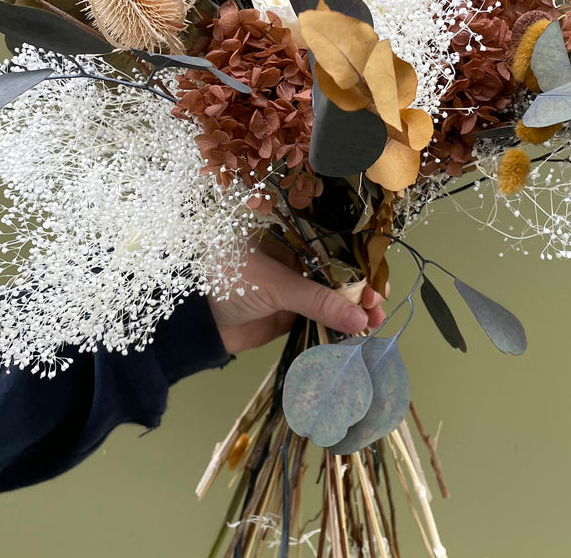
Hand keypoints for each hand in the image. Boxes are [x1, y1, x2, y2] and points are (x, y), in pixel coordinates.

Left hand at [208, 245, 386, 355]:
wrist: (192, 320)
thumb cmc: (227, 281)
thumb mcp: (275, 285)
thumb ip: (317, 300)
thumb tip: (360, 318)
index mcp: (291, 236)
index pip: (335, 244)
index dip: (359, 262)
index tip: (376, 282)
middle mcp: (296, 257)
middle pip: (339, 271)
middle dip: (361, 289)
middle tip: (378, 307)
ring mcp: (293, 286)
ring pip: (332, 296)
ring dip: (353, 310)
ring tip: (374, 324)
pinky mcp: (288, 313)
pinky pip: (320, 317)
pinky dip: (338, 325)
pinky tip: (355, 334)